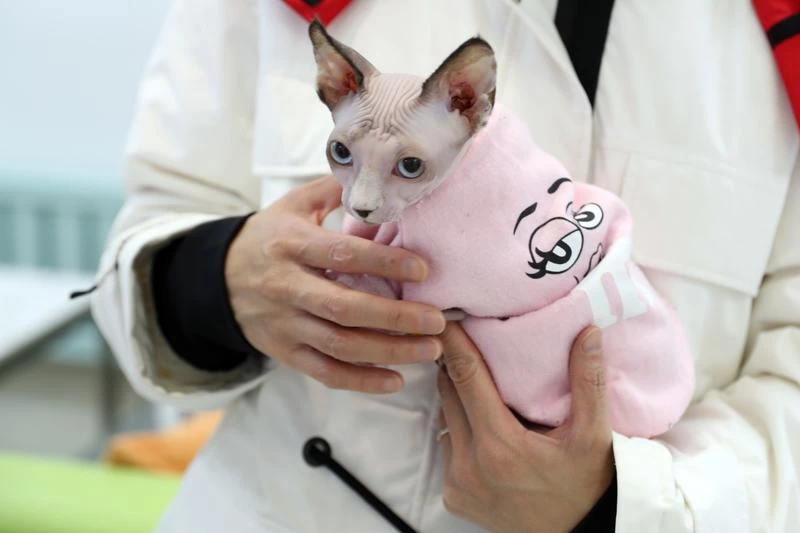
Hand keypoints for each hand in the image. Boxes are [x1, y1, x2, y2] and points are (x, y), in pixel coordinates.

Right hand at [225, 176, 445, 392]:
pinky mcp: (284, 351)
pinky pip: (324, 372)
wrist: (216, 278)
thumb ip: (334, 189)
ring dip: (388, 351)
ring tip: (430, 348)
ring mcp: (284, 323)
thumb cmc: (267, 238)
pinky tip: (395, 380)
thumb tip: (380, 171)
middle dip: (395, 317)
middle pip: (344, 308)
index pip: (341, 255)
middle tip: (438, 320)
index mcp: (290, 244)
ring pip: (339, 345)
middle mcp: (286, 286)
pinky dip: (361, 380)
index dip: (384, 263)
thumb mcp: (292, 205)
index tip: (423, 269)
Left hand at [437, 324, 613, 532]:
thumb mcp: (594, 435)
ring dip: (457, 401)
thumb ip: (588, 381)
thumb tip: (588, 332)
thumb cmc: (586, 484)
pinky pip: (447, 449)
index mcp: (502, 445)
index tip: (444, 318)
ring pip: (445, 421)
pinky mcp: (453, 498)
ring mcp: (458, 484)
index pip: (466, 378)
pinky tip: (482, 428)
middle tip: (463, 341)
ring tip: (478, 385)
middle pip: (449, 396)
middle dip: (454, 367)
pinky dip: (459, 433)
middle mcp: (471, 465)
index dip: (453, 344)